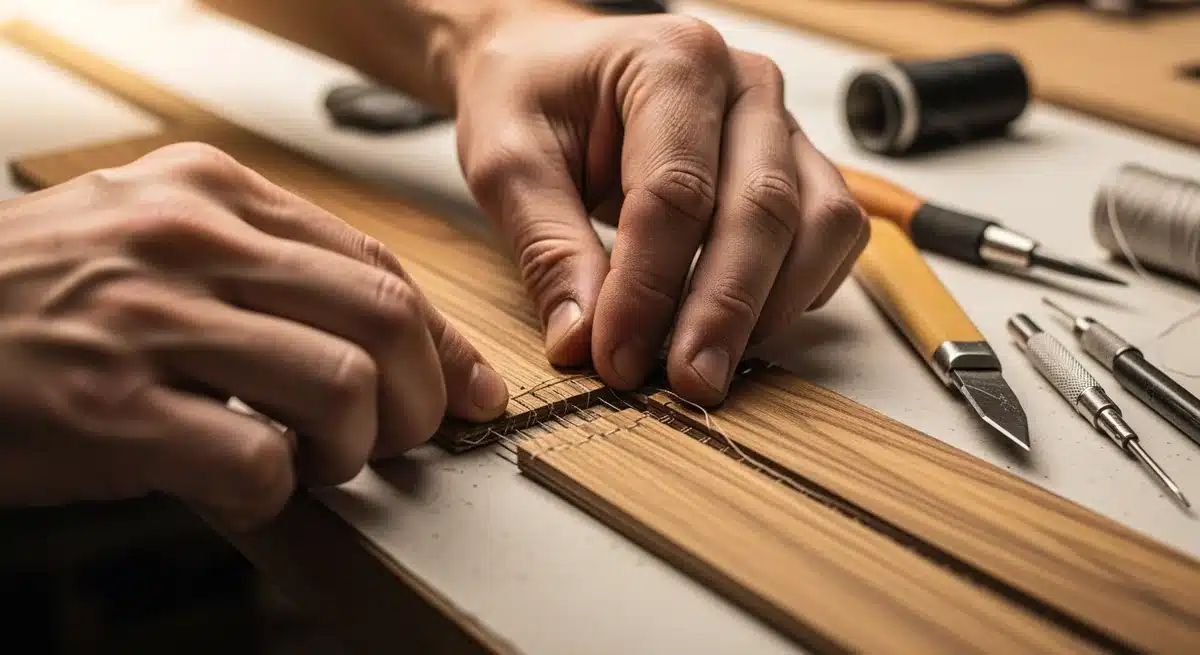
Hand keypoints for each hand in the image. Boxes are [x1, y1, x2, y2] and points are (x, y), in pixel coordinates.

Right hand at [0, 143, 507, 528]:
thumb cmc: (39, 292)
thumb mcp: (154, 235)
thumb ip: (267, 265)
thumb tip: (389, 332)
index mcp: (210, 190)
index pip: (375, 265)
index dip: (441, 340)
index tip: (467, 385)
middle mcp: (187, 241)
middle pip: (381, 320)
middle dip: (421, 398)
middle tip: (402, 436)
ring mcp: (148, 323)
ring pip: (340, 388)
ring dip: (353, 447)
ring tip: (315, 461)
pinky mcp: (112, 411)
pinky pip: (257, 462)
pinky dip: (272, 493)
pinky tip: (241, 486)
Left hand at [454, 8, 867, 404]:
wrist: (552, 64)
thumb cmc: (530, 97)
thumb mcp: (506, 161)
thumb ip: (547, 248)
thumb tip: (582, 340)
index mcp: (670, 62)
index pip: (676, 191)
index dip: (650, 287)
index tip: (616, 358)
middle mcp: (745, 85)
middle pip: (762, 207)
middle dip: (724, 310)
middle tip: (689, 384)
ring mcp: (782, 123)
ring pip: (819, 223)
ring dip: (773, 306)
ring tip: (712, 363)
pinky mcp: (799, 164)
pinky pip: (831, 234)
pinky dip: (799, 290)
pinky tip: (742, 327)